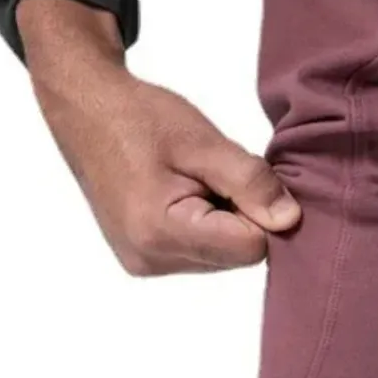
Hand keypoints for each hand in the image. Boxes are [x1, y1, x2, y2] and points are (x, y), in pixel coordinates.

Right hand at [18, 0, 299, 275]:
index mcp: (161, 231)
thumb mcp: (203, 142)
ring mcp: (144, 265)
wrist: (87, 112)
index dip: (260, 212)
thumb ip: (250, 181)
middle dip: (241, 217)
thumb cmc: (141, 118)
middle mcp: (150, 259)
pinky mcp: (144, 262)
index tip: (242, 177)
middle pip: (235, 256)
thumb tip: (290, 220)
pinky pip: (199, 254)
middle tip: (214, 174)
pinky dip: (204, 227)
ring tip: (194, 182)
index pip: (250, 248)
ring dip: (223, 222)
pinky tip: (182, 196)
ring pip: (220, 258)